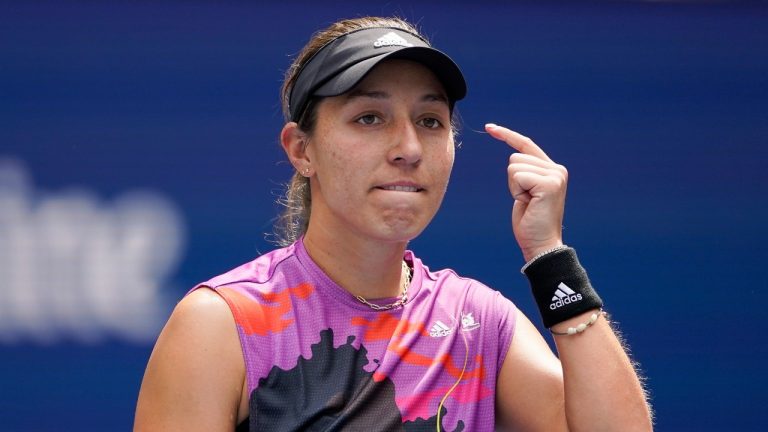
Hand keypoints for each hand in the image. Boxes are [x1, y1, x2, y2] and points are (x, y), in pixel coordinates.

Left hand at [485, 123, 566, 261]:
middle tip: (526, 201)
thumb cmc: (530, 223)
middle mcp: (557, 169)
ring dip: (514, 187)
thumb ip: (526, 175)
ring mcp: (555, 175)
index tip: (489, 127)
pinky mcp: (549, 183)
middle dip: (512, 182)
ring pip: (514, 166)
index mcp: (552, 170)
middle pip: (515, 158)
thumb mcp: (527, 193)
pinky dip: (516, 191)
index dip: (507, 135)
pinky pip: (516, 175)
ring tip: (528, 203)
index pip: (526, 145)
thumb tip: (514, 162)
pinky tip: (528, 203)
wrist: (541, 244)